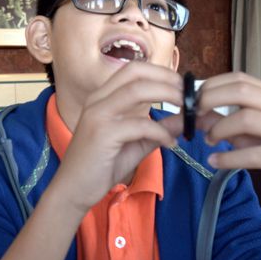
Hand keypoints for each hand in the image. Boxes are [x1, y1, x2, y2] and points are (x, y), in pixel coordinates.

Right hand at [52, 61, 182, 212]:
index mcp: (103, 98)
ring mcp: (98, 115)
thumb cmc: (101, 166)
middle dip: (166, 78)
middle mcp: (98, 100)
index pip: (133, 70)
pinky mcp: (102, 134)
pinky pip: (140, 125)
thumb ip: (158, 129)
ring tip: (185, 111)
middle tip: (187, 95)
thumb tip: (184, 119)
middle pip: (135, 72)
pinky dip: (161, 132)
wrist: (73, 190)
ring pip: (137, 90)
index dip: (161, 72)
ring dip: (167, 96)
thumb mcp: (136, 144)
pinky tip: (171, 143)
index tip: (181, 86)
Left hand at [184, 72, 260, 205]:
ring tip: (208, 140)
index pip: (239, 78)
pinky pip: (253, 153)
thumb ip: (218, 119)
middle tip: (195, 116)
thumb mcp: (244, 131)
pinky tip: (215, 161)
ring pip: (246, 118)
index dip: (211, 86)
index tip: (193, 100)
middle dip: (211, 100)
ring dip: (219, 129)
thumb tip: (186, 114)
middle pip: (242, 91)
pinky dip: (229, 157)